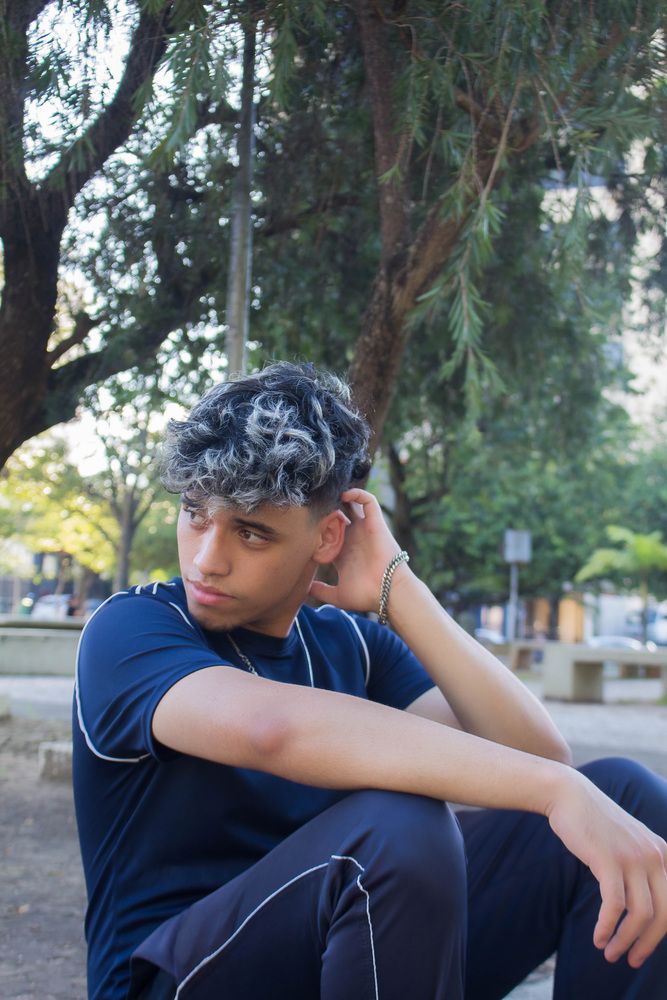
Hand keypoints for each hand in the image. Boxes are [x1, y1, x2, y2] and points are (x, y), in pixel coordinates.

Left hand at [309, 488, 404, 611]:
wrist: (387, 591)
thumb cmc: (366, 595)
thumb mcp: (338, 596)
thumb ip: (321, 592)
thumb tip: (305, 590)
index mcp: (342, 553)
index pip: (326, 534)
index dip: (315, 528)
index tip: (302, 527)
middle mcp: (352, 539)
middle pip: (337, 517)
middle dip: (325, 510)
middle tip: (312, 506)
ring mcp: (363, 529)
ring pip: (352, 505)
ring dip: (340, 498)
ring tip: (327, 496)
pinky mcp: (375, 522)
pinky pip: (368, 500)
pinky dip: (358, 494)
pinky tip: (344, 495)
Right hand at [547, 769, 666, 966]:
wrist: (568, 795)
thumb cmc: (595, 822)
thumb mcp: (628, 843)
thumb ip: (641, 868)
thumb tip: (644, 909)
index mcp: (663, 853)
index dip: (660, 933)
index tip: (644, 948)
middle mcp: (655, 855)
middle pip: (663, 915)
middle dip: (647, 944)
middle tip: (631, 960)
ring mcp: (633, 857)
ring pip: (640, 915)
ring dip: (625, 941)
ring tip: (609, 952)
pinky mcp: (609, 859)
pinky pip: (614, 905)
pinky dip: (607, 927)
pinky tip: (597, 937)